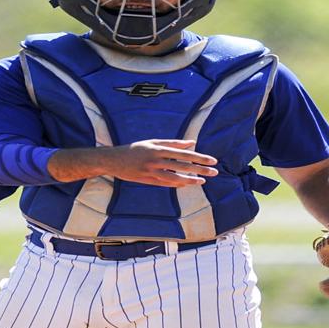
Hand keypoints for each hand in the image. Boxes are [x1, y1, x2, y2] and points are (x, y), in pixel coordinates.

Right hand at [50, 139, 219, 186]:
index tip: (213, 160)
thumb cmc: (136, 149)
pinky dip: (178, 184)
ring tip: (203, 181)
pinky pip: (166, 184)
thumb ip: (174, 143)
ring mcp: (152, 172)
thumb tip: (193, 143)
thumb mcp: (153, 142)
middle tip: (215, 172)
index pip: (184, 154)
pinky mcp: (148, 180)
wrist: (113, 160)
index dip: (199, 157)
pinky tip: (188, 184)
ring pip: (176, 177)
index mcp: (159, 149)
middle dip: (200, 169)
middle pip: (183, 166)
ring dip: (191, 180)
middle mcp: (156, 160)